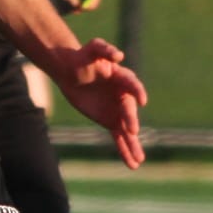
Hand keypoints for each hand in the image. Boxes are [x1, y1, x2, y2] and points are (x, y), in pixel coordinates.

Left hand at [54, 37, 146, 169]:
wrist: (71, 71)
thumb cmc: (82, 57)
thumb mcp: (92, 49)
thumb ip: (104, 49)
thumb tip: (119, 55)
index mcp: (122, 77)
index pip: (132, 85)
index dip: (137, 92)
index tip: (141, 101)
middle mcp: (123, 96)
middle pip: (128, 109)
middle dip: (131, 119)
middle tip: (133, 130)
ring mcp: (118, 111)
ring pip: (128, 129)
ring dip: (133, 144)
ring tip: (140, 160)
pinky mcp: (110, 121)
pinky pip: (119, 137)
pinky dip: (125, 150)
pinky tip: (133, 164)